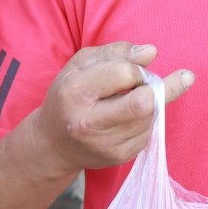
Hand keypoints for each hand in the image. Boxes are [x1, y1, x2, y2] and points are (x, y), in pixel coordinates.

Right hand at [24, 43, 193, 175]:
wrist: (52, 143)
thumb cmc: (69, 96)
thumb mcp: (83, 65)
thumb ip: (117, 52)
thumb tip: (151, 51)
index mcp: (75, 92)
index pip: (124, 73)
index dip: (135, 69)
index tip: (132, 72)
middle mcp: (88, 123)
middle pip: (144, 103)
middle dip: (154, 89)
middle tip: (145, 87)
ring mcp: (105, 144)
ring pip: (151, 116)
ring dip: (151, 104)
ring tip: (131, 101)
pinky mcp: (119, 157)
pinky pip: (150, 132)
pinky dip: (146, 120)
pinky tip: (128, 118)